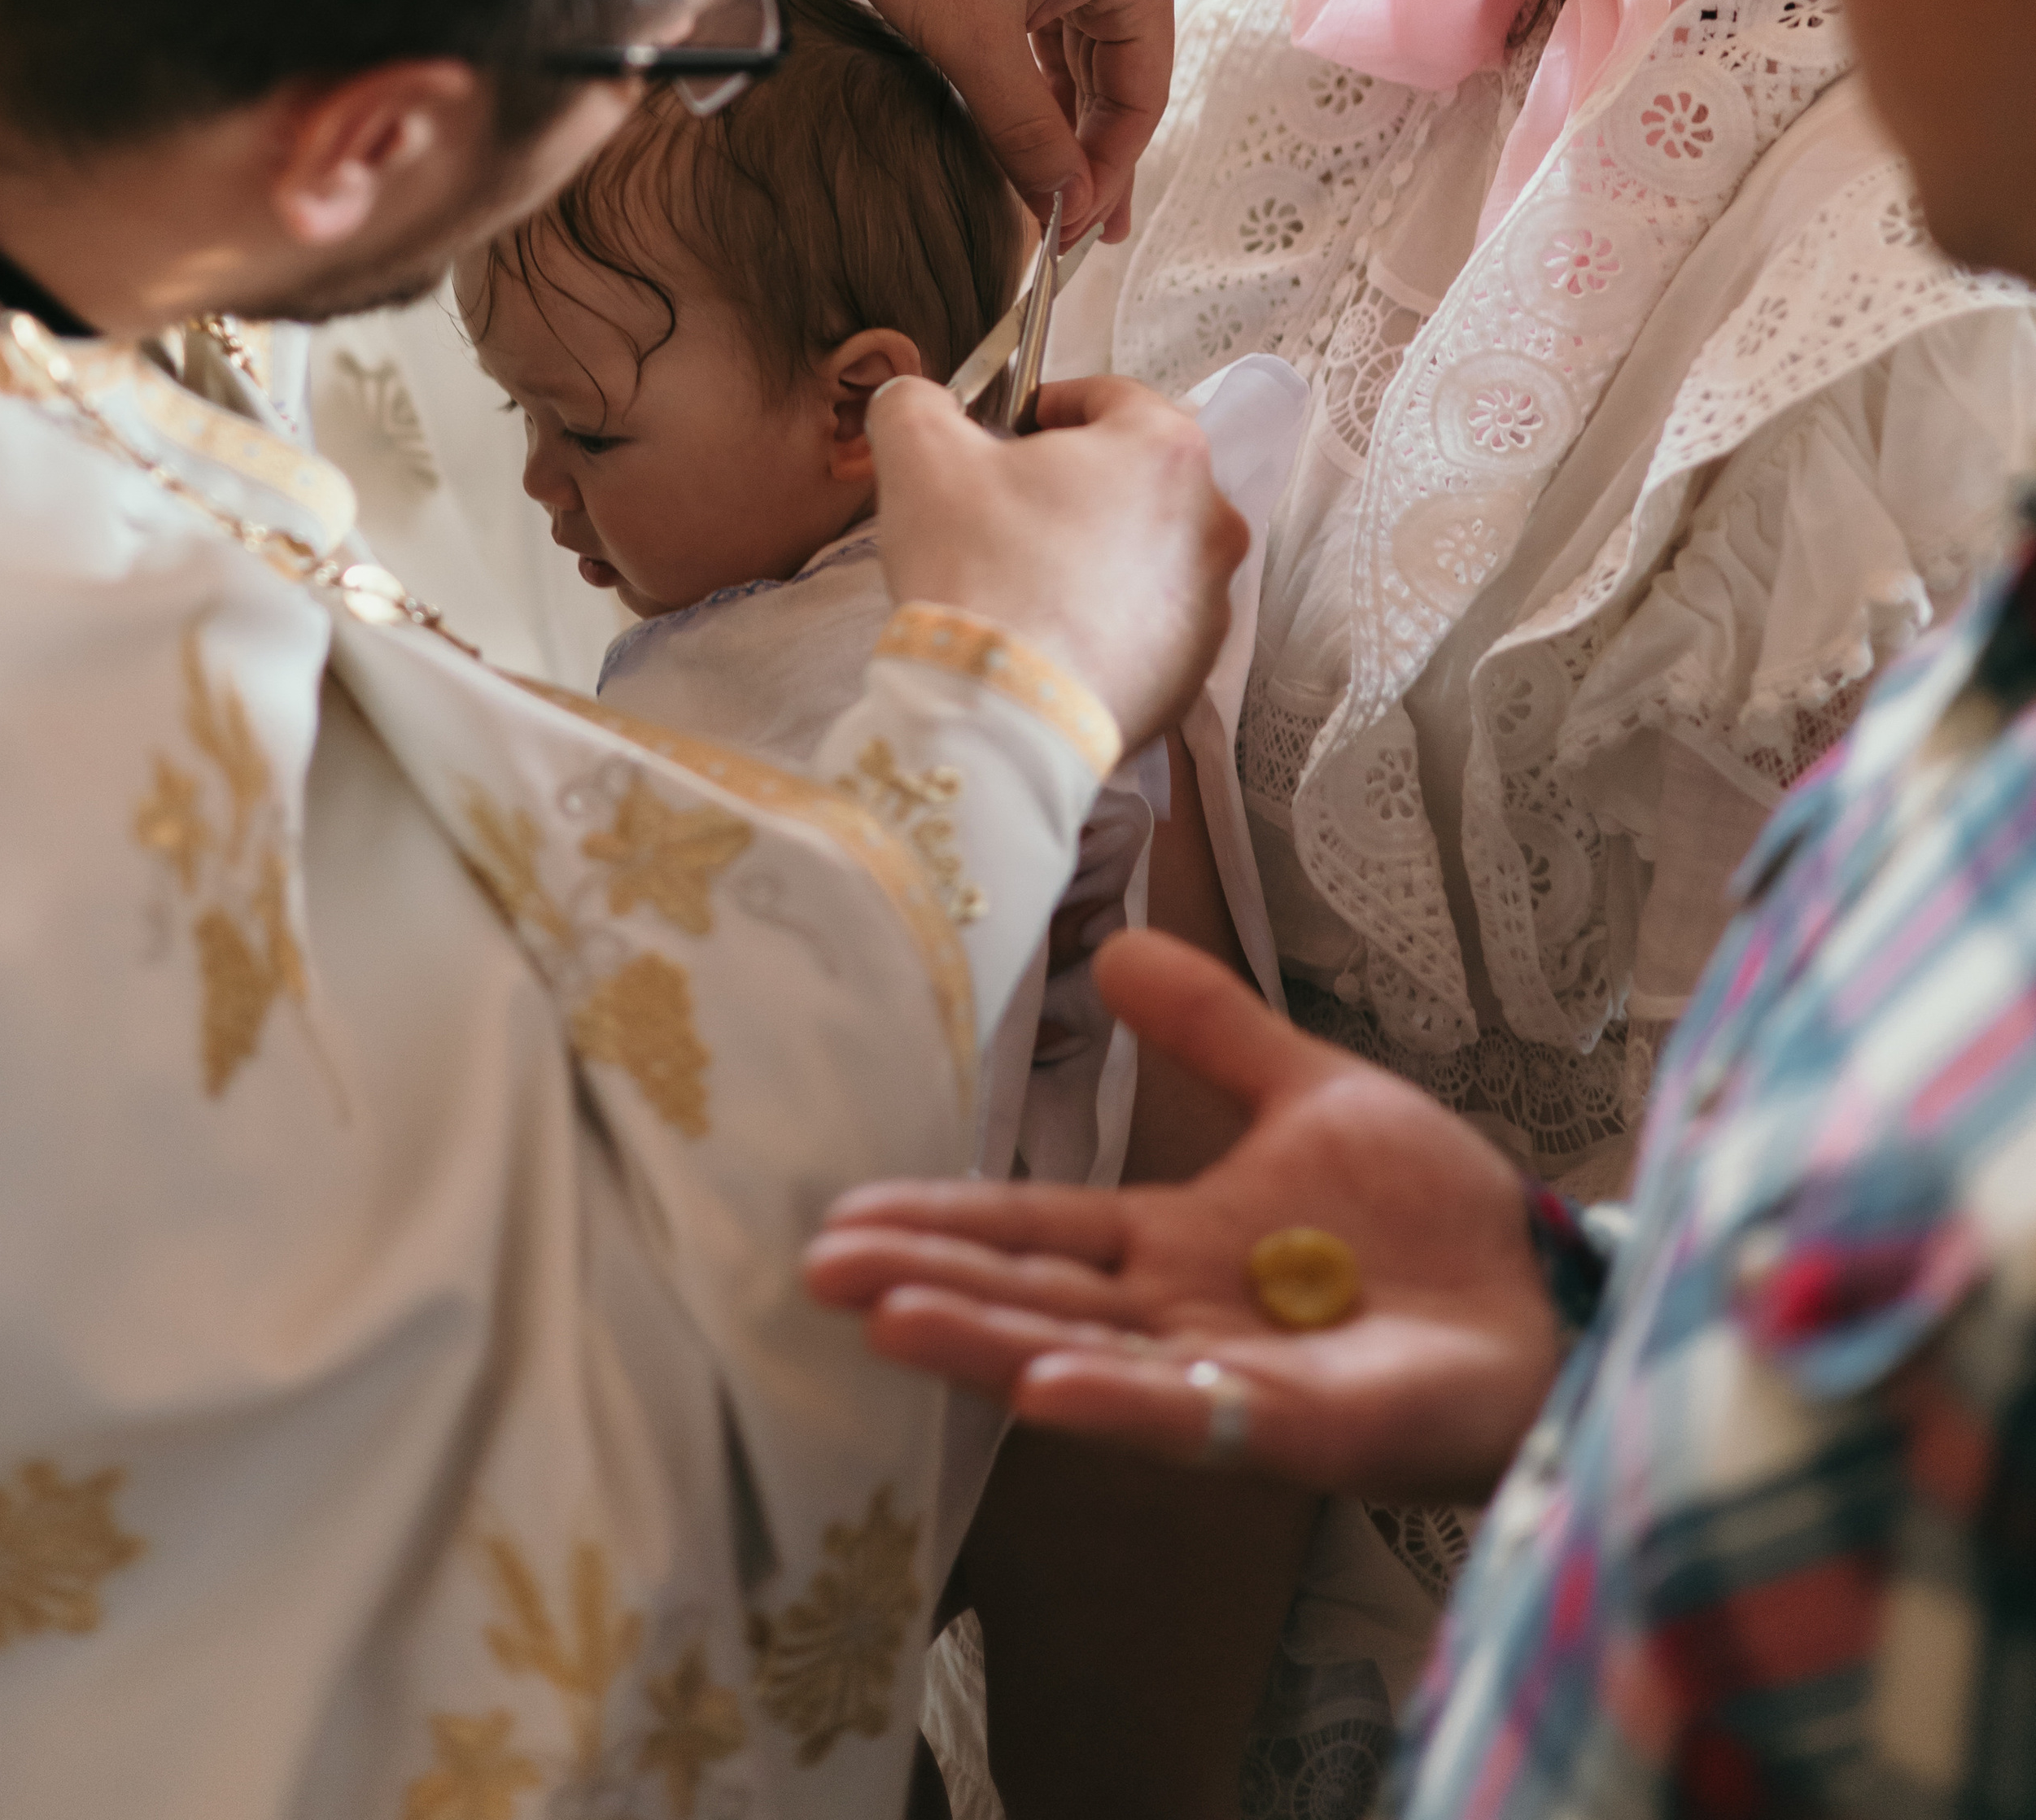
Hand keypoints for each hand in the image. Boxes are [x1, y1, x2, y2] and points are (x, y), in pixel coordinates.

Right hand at [805, 931, 1560, 1502]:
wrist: (1550, 1291)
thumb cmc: (1434, 1215)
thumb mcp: (1311, 1091)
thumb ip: (1216, 1032)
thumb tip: (1119, 944)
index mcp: (1178, 1244)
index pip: (1039, 1233)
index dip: (945, 1222)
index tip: (843, 1214)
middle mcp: (1185, 1319)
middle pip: (1037, 1300)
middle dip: (931, 1285)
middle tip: (819, 1270)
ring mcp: (1238, 1379)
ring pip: (1091, 1362)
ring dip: (991, 1346)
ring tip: (892, 1321)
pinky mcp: (1307, 1426)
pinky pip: (1201, 1418)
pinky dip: (1122, 1407)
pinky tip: (1045, 1392)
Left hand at [839, 0, 1175, 243]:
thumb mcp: (974, 44)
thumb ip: (1026, 134)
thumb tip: (1065, 210)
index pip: (1142, 94)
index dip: (1108, 171)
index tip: (1074, 229)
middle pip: (1122, 81)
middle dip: (1089, 156)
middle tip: (1067, 232)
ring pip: (1087, 64)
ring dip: (1065, 128)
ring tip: (1051, 200)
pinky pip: (1058, 38)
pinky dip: (1041, 89)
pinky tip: (1029, 140)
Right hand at [866, 376, 1245, 753]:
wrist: (1002, 715)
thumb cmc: (978, 573)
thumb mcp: (920, 454)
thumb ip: (916, 402)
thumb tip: (912, 399)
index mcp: (1164, 449)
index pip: (1110, 397)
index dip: (1050, 407)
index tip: (1012, 433)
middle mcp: (1210, 520)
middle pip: (1135, 478)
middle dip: (1075, 486)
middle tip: (1010, 511)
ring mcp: (1210, 601)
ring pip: (1145, 553)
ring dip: (1094, 554)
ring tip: (1026, 579)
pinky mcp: (1193, 669)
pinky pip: (1147, 626)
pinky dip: (1106, 622)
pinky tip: (1049, 635)